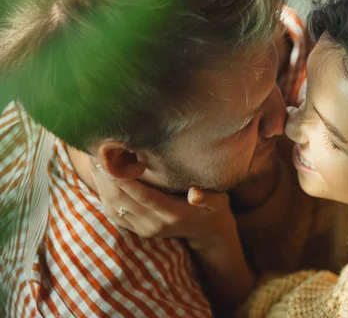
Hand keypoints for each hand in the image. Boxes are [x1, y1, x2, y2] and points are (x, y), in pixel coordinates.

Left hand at [90, 160, 238, 251]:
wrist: (207, 232)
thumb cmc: (213, 208)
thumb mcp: (218, 201)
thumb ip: (207, 197)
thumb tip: (194, 194)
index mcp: (173, 214)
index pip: (142, 195)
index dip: (123, 178)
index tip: (110, 159)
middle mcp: (155, 224)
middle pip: (122, 200)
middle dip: (106, 176)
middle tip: (96, 151)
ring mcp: (144, 229)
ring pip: (113, 207)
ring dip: (100, 184)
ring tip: (94, 159)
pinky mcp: (136, 230)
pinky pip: (113, 213)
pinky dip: (103, 194)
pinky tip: (98, 176)